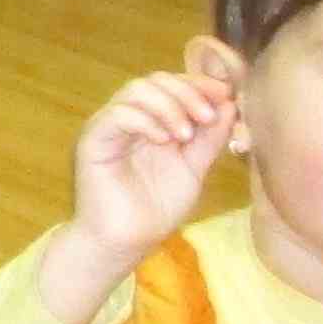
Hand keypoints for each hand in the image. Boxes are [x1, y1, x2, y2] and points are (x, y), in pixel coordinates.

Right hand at [43, 70, 238, 323]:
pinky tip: (164, 140)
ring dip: (168, 105)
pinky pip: (118, 114)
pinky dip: (145, 120)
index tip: (225, 94)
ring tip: (185, 134)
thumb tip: (230, 103)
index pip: (171, 85)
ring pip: (135, 90)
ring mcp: (107, 127)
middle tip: (207, 116)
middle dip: (186, 92)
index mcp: (150, 121)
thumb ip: (209, 138)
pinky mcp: (92, 140)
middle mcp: (127, 118)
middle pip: (154, 80)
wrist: (126, 243)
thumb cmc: (155, 210)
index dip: (198, 84)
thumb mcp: (194, 169)